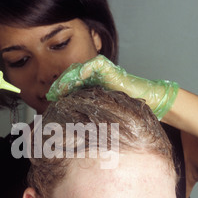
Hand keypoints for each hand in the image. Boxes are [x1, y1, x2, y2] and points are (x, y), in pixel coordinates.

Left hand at [46, 55, 178, 119]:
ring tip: (62, 86)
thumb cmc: (126, 111)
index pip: (70, 86)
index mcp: (90, 88)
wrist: (146, 102)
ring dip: (70, 77)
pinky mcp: (110, 69)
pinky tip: (80, 77)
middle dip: (61, 84)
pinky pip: (96, 64)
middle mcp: (94, 78)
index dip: (59, 92)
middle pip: (72, 77)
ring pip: (79, 69)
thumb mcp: (102, 116)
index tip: (50, 100)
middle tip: (53, 93)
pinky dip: (87, 69)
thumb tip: (71, 132)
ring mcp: (101, 72)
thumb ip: (88, 118)